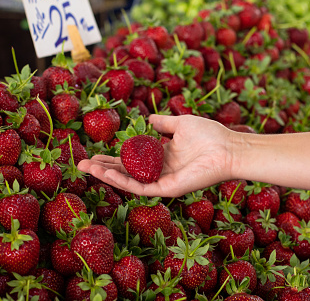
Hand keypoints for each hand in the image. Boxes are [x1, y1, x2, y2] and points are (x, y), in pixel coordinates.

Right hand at [77, 114, 235, 196]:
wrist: (228, 147)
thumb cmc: (209, 134)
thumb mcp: (180, 124)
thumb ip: (162, 123)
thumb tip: (147, 120)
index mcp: (161, 157)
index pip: (130, 160)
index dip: (111, 158)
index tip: (93, 154)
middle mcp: (159, 171)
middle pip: (125, 172)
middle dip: (103, 169)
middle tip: (81, 164)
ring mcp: (163, 182)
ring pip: (129, 182)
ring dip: (107, 176)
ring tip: (87, 169)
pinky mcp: (168, 189)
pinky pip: (141, 187)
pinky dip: (123, 181)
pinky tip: (107, 174)